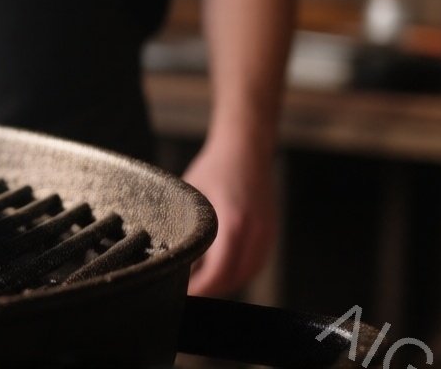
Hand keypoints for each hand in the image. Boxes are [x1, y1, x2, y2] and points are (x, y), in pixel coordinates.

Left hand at [183, 138, 277, 295]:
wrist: (246, 148)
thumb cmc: (215, 167)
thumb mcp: (191, 195)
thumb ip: (186, 224)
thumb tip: (169, 253)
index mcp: (233, 223)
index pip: (219, 272)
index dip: (201, 288)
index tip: (183, 293)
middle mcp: (255, 232)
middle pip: (235, 278)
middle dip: (211, 289)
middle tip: (187, 291)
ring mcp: (267, 234)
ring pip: (247, 273)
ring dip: (225, 282)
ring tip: (200, 283)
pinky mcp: (271, 233)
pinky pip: (256, 263)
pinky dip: (239, 271)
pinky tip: (220, 269)